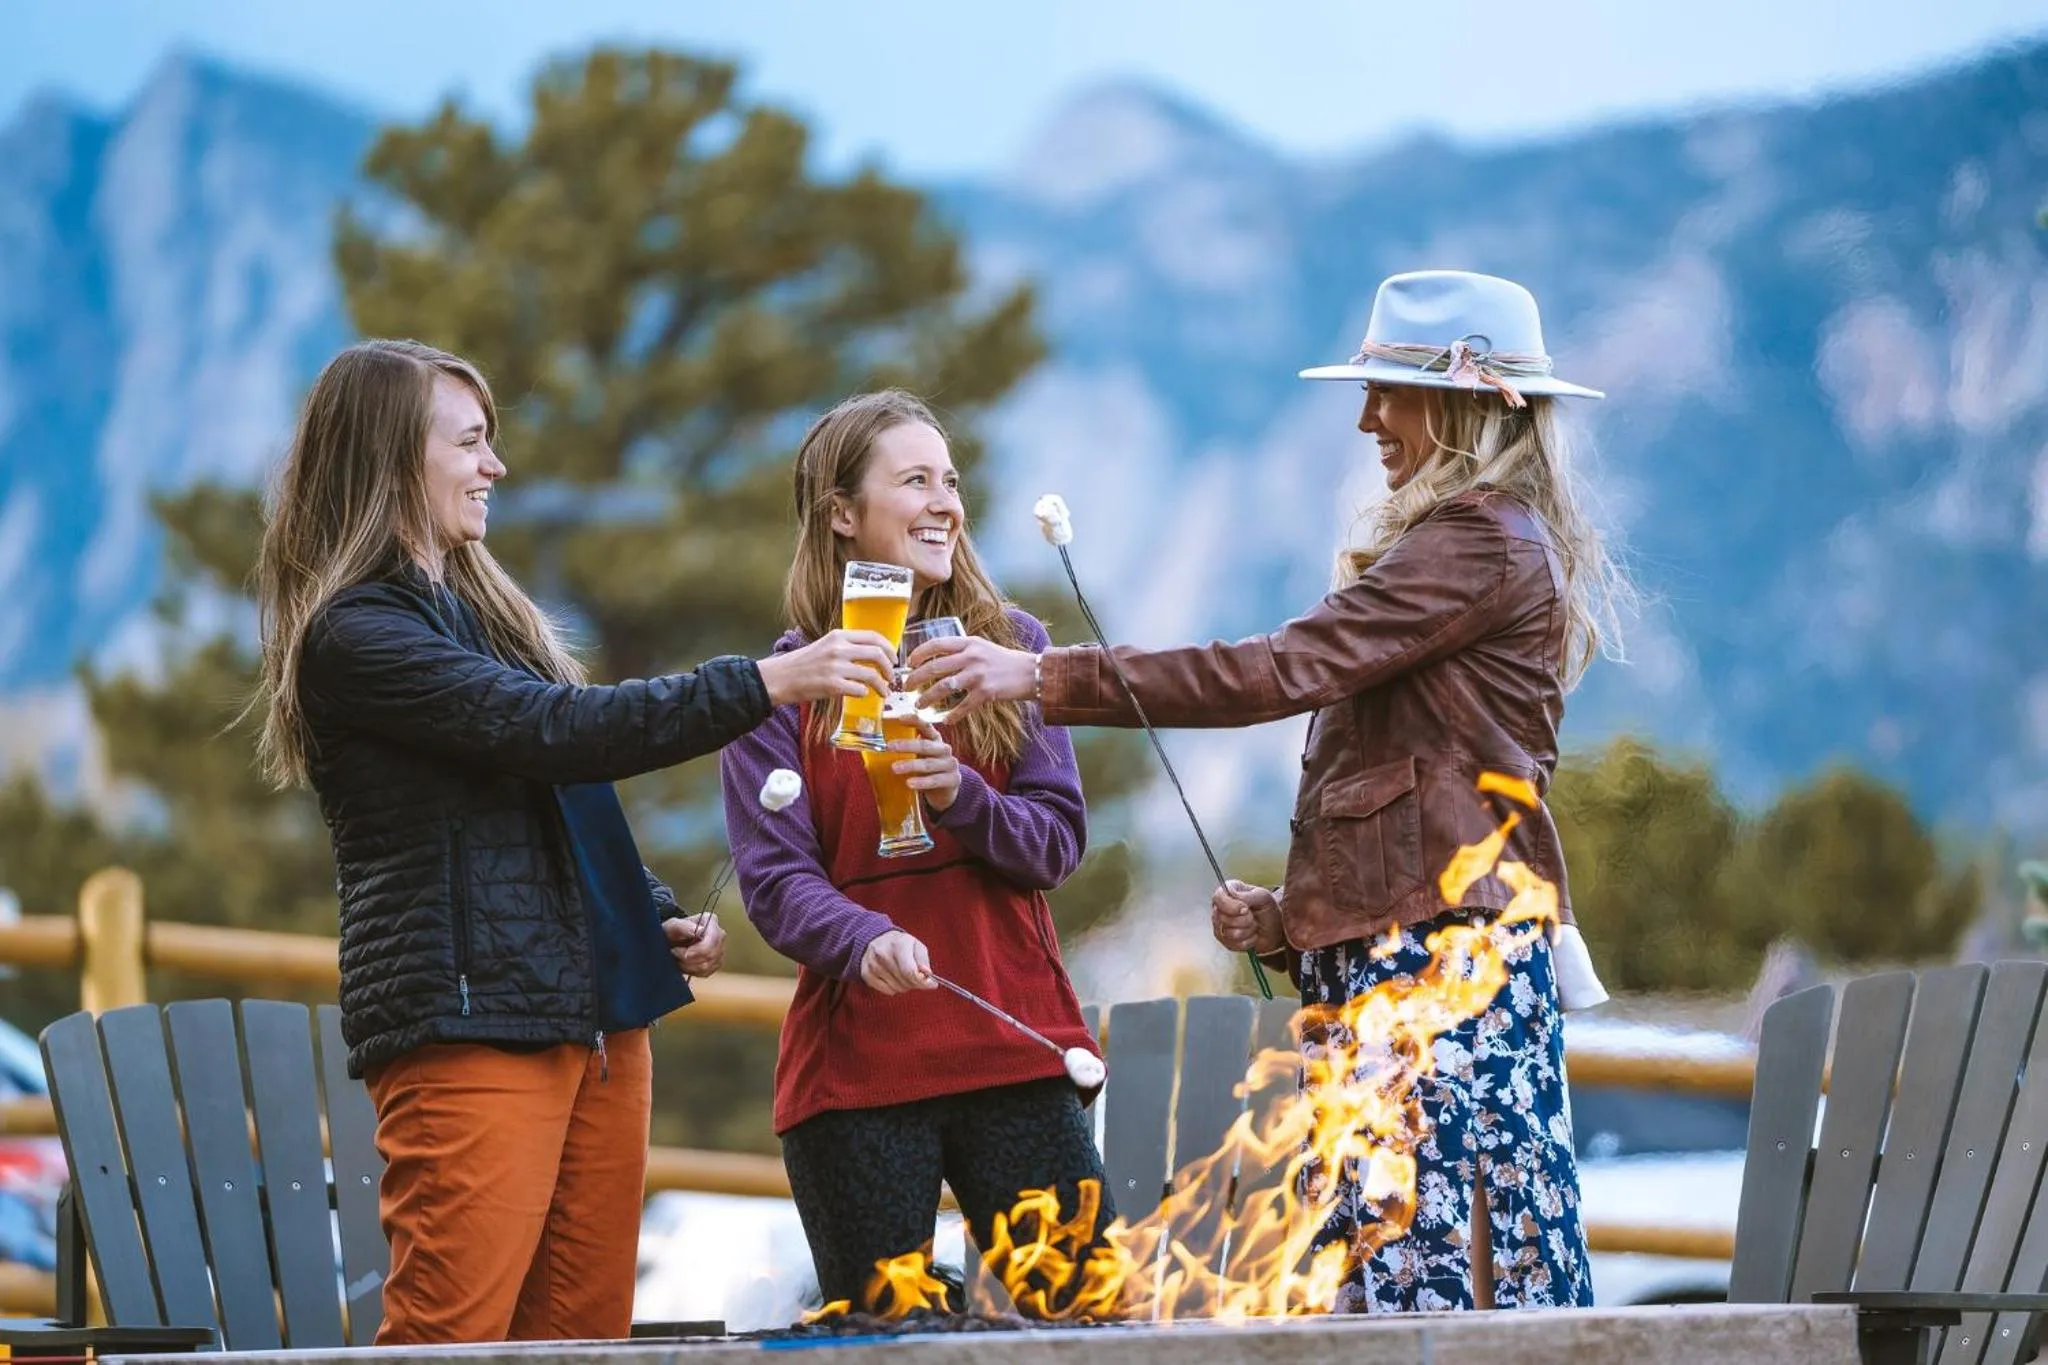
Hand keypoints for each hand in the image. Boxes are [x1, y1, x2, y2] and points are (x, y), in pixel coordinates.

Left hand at [665, 914, 726, 977]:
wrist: (672, 942)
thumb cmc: (672, 932)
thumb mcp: (672, 926)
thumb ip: (684, 926)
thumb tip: (700, 930)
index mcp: (711, 922)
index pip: (713, 939)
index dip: (698, 950)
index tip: (681, 952)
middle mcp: (719, 935)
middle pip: (711, 954)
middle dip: (690, 959)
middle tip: (676, 953)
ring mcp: (719, 950)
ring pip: (708, 966)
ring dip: (689, 965)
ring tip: (678, 958)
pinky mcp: (716, 963)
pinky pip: (706, 972)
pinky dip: (692, 971)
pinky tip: (684, 963)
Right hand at [755, 630, 895, 706]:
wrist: (778, 678)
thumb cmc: (801, 664)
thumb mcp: (824, 646)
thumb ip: (845, 647)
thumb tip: (871, 654)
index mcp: (838, 636)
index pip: (873, 636)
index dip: (889, 648)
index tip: (894, 659)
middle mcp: (838, 648)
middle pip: (877, 654)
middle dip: (889, 668)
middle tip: (891, 677)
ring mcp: (835, 667)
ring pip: (871, 674)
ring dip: (882, 686)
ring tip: (884, 692)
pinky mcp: (832, 685)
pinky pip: (860, 690)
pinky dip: (865, 694)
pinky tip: (862, 695)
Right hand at [860, 929, 935, 995]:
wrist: (875, 939)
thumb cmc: (899, 944)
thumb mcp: (916, 945)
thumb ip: (923, 960)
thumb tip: (927, 974)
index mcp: (898, 945)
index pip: (910, 972)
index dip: (923, 982)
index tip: (931, 984)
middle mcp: (883, 954)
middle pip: (905, 982)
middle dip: (915, 982)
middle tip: (916, 976)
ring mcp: (873, 965)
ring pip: (897, 988)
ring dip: (905, 985)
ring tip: (903, 974)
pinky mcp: (866, 974)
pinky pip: (887, 991)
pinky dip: (894, 988)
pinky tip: (893, 977)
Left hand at [890, 718, 961, 812]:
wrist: (946, 790)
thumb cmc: (928, 770)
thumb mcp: (919, 757)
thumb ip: (906, 750)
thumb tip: (878, 746)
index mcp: (935, 740)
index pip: (926, 726)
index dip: (914, 721)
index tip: (900, 718)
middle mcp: (944, 749)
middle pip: (926, 745)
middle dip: (907, 745)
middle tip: (889, 746)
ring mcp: (950, 764)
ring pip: (929, 764)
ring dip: (911, 765)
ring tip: (895, 768)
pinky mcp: (953, 779)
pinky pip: (935, 780)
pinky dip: (922, 782)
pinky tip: (910, 783)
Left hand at [900, 636, 1038, 718]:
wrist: (1030, 672)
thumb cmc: (1003, 660)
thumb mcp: (981, 647)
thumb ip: (961, 650)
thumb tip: (935, 658)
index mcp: (969, 642)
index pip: (936, 644)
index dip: (919, 654)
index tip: (908, 663)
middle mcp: (971, 657)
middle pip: (934, 668)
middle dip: (915, 679)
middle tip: (906, 687)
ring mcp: (978, 675)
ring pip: (943, 688)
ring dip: (927, 699)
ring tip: (918, 705)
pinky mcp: (986, 692)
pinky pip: (962, 706)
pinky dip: (952, 715)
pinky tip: (945, 720)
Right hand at [1211, 880, 1283, 954]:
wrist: (1274, 929)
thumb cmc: (1267, 909)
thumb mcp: (1263, 896)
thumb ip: (1247, 895)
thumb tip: (1233, 898)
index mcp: (1227, 892)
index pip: (1218, 897)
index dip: (1231, 905)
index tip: (1246, 909)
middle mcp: (1219, 908)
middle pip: (1223, 917)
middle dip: (1245, 920)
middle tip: (1253, 917)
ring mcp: (1220, 925)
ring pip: (1229, 932)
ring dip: (1248, 930)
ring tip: (1253, 926)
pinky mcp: (1224, 941)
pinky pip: (1233, 944)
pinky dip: (1248, 941)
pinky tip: (1251, 935)